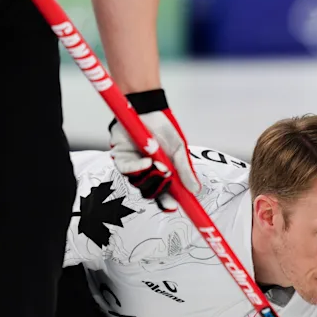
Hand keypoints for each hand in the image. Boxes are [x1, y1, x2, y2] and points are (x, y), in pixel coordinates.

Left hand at [109, 90, 201, 211]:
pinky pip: (127, 170)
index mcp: (162, 173)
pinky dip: (138, 168)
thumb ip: (185, 171)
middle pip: (151, 193)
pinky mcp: (121, 158)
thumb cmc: (162, 128)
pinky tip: (148, 162)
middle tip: (170, 181)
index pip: (165, 194)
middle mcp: (146, 173)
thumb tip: (195, 190)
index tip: (176, 207)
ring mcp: (133, 167)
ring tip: (161, 166)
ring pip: (139, 183)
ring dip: (151, 177)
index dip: (169, 203)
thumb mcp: (179, 150)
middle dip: (161, 190)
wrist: (147, 108)